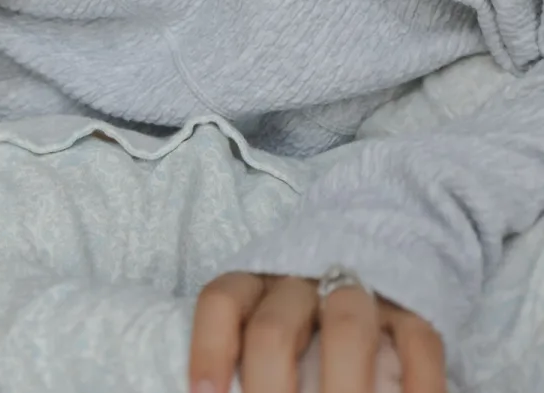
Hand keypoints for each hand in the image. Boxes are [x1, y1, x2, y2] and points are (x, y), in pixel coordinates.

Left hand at [188, 272, 444, 392]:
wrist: (376, 249)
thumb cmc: (301, 315)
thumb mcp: (266, 321)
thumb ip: (254, 352)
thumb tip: (225, 391)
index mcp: (256, 283)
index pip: (221, 302)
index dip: (208, 349)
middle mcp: (302, 281)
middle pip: (274, 329)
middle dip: (269, 386)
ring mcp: (362, 292)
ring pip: (345, 329)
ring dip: (340, 387)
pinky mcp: (414, 312)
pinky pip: (418, 345)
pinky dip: (417, 387)